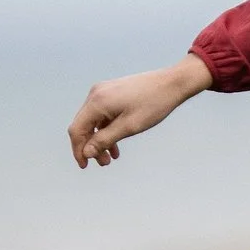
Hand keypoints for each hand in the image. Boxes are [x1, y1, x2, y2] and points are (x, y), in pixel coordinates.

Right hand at [68, 55, 212, 167]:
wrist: (172, 83)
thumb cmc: (153, 104)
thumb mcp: (129, 127)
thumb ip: (105, 140)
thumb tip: (86, 153)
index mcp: (97, 102)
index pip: (77, 130)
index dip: (78, 150)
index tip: (85, 166)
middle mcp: (96, 94)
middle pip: (83, 125)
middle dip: (91, 146)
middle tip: (104, 164)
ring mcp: (103, 92)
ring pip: (94, 121)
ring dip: (100, 140)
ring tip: (111, 158)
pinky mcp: (112, 93)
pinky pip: (103, 115)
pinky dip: (107, 130)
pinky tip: (116, 145)